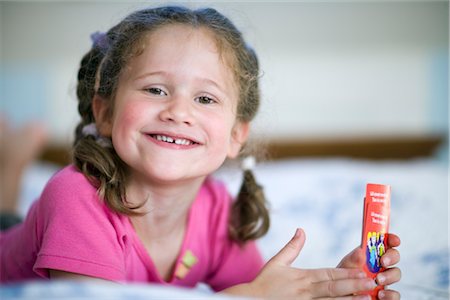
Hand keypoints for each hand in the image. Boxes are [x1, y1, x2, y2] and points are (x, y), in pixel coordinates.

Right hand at [247, 228, 376, 298]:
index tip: (362, 270)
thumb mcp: (277, 263)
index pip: (328, 274)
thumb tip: (301, 230)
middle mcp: (306, 292)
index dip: (346, 272)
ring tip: (367, 298)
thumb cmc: (263, 284)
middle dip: (353, 285)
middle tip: (371, 282)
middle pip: (333, 288)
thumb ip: (292, 247)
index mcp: (302, 277)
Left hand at [337, 233, 401, 299]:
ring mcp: (385, 279)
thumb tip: (360, 251)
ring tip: (377, 280)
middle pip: (394, 256)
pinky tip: (380, 294)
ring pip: (396, 273)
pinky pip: (395, 294)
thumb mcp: (345, 267)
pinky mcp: (386, 294)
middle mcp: (380, 265)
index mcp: (370, 254)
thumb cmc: (344, 279)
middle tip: (383, 262)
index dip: (391, 239)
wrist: (342, 295)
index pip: (384, 243)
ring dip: (389, 275)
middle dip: (391, 257)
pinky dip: (390, 294)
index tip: (394, 240)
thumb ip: (352, 259)